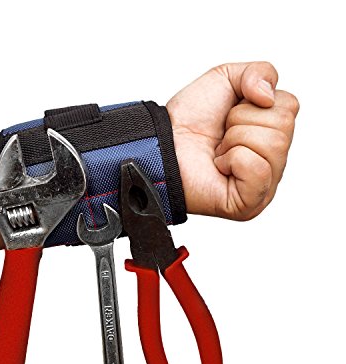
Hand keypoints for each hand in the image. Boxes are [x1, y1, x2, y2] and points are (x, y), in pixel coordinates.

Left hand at [167, 61, 298, 220]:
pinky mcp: (249, 202)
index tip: (229, 116)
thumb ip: (259, 71)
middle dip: (242, 121)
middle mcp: (272, 161)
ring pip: (274, 144)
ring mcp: (264, 185)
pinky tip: (219, 167)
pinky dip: (234, 160)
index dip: (253, 102)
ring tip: (218, 151)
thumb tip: (269, 95)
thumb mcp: (226, 78)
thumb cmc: (189, 121)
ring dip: (235, 140)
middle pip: (284, 126)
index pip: (289, 106)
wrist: (162, 143)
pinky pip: (259, 170)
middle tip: (220, 136)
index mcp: (271, 133)